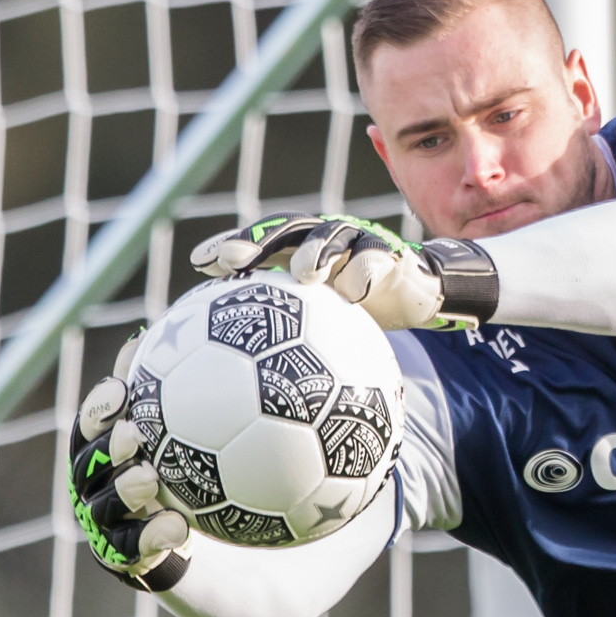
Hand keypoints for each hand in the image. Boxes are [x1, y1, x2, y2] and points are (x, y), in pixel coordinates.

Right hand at [69, 343, 190, 592]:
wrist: (208, 544)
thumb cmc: (194, 475)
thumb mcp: (191, 432)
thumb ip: (180, 384)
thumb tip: (180, 333)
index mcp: (106, 451)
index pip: (91, 424)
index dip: (100, 407)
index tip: (122, 390)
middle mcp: (97, 487)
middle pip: (87, 464)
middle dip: (106, 446)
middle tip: (135, 434)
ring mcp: (108, 526)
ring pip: (104, 508)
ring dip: (124, 490)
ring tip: (150, 479)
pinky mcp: (128, 562)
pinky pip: (133, 553)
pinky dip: (153, 537)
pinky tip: (179, 527)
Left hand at [188, 214, 496, 331]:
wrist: (414, 294)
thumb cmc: (356, 316)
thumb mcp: (318, 328)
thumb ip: (284, 341)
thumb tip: (236, 386)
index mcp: (298, 251)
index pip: (258, 242)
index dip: (230, 246)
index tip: (200, 263)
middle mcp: (323, 240)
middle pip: (287, 230)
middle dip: (259, 240)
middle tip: (236, 259)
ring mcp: (357, 242)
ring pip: (333, 237)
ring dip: (316, 250)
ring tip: (303, 271)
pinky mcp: (390, 253)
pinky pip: (377, 259)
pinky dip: (365, 271)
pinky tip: (353, 292)